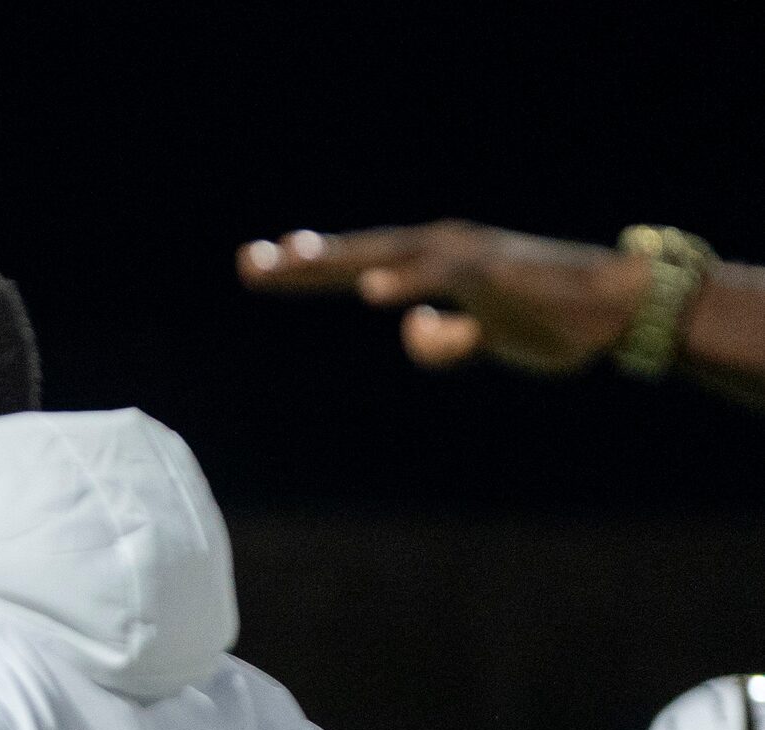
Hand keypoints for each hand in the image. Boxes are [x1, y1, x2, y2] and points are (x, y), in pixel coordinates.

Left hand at [239, 223, 649, 374]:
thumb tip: (415, 330)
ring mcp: (467, 260)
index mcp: (434, 266)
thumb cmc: (549, 319)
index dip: (310, 265)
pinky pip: (444, 279)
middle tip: (248, 262)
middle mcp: (443, 252)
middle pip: (358, 255)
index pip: (359, 263)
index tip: (260, 262)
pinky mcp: (495, 277)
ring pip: (391, 256)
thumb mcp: (482, 340)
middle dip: (302, 261)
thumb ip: (444, 340)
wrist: (617, 308)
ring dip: (340, 260)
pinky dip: (409, 283)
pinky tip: (373, 292)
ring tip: (290, 261)